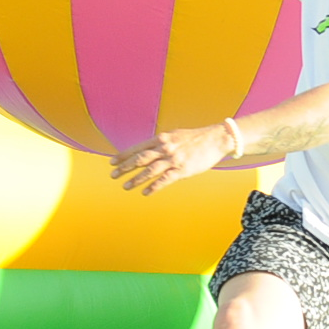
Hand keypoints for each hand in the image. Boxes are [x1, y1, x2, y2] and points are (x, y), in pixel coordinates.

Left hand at [111, 122, 234, 195]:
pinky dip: (153, 186)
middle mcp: (165, 148)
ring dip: (136, 179)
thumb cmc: (197, 138)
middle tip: (113, 175)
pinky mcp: (183, 169)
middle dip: (124, 168)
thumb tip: (150, 151)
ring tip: (126, 186)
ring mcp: (173, 159)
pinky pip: (164, 179)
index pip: (137, 148)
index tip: (112, 162)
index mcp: (162, 139)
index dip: (123, 155)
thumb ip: (162, 143)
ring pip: (149, 170)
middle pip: (140, 159)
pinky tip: (145, 192)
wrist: (217, 139)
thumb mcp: (176, 135)